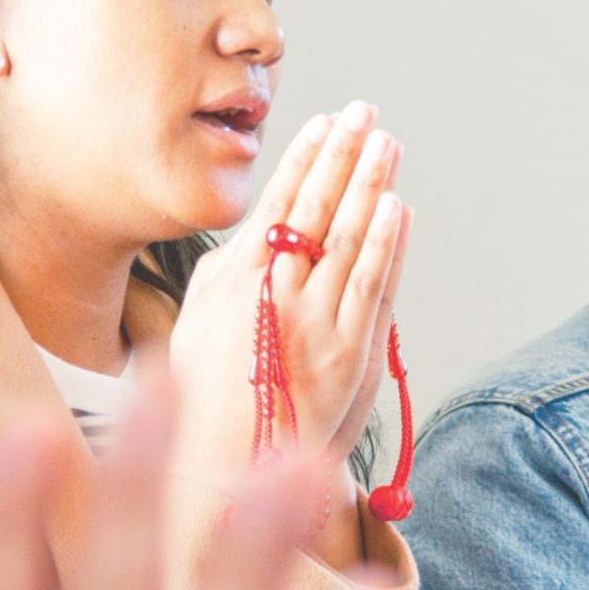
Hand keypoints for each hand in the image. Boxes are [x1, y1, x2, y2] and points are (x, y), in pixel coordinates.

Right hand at [170, 101, 411, 490]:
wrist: (223, 477)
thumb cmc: (201, 407)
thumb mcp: (190, 330)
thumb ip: (219, 279)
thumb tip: (248, 237)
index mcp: (231, 283)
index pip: (277, 203)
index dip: (304, 158)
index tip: (322, 122)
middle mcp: (274, 294)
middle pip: (318, 207)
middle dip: (344, 153)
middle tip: (364, 112)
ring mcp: (316, 322)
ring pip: (352, 237)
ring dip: (372, 184)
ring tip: (387, 143)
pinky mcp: (350, 354)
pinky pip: (374, 285)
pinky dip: (389, 242)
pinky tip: (398, 207)